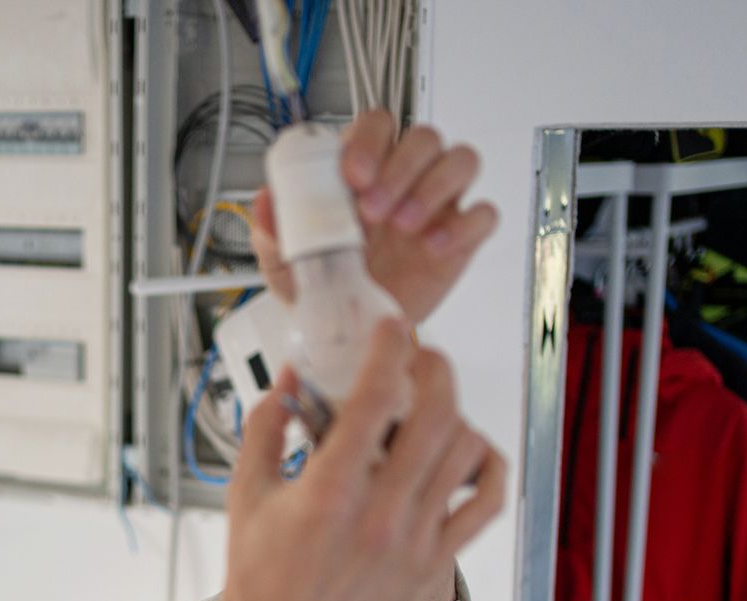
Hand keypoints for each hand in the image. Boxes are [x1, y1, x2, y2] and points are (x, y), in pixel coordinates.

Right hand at [218, 318, 505, 600]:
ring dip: (455, 414)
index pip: (374, 399)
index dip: (389, 349)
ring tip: (434, 405)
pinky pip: (485, 504)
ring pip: (465, 452)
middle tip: (419, 357)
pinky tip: (468, 452)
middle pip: (436, 414)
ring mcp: (414, 541)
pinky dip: (487, 468)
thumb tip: (291, 379)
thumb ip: (266, 428)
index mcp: (328, 493)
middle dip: (434, 369)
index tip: (389, 328)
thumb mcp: (243, 495)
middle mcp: (379, 515)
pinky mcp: (434, 564)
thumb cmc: (259, 579)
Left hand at [252, 113, 497, 325]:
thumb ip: (272, 229)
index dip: (369, 141)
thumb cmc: (320, 282)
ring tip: (404, 227)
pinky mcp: (460, 237)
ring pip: (460, 160)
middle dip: (400, 168)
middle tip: (372, 212)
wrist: (347, 329)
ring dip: (434, 187)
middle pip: (423, 138)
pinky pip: (483, 214)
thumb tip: (262, 203)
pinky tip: (434, 248)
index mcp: (362, 168)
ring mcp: (437, 204)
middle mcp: (404, 177)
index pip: (377, 125)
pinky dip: (464, 225)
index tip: (351, 176)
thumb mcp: (284, 260)